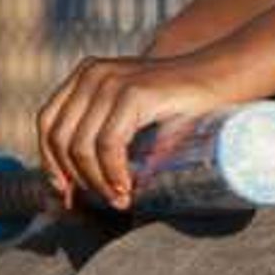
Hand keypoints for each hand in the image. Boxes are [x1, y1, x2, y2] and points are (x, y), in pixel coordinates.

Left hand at [34, 45, 251, 210]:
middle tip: (103, 201)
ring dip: (96, 181)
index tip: (66, 192)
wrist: (227, 76)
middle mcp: (93, 73)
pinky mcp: (134, 93)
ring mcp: (112, 81)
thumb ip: (109, 133)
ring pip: (81, 145)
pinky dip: (112, 173)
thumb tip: (82, 187)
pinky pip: (108, 144)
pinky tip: (126, 188)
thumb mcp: (138, 114)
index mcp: (86, 75)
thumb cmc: (185, 103)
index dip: (51, 161)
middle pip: (60, 137)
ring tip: (118, 199)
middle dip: (76, 178)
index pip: (47, 123)